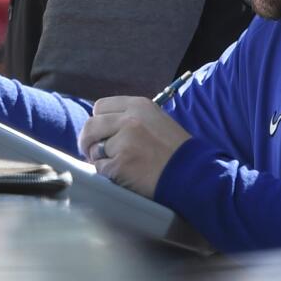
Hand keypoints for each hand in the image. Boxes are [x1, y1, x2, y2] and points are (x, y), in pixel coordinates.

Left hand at [78, 96, 192, 197]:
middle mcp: (129, 119)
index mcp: (138, 105)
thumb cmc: (175, 150)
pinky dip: (108, 174)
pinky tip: (125, 175)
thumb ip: (130, 118)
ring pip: (94, 149)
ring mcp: (124, 142)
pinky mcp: (120, 164)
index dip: (98, 121)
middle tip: (92, 152)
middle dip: (88, 140)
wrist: (192, 173)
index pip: (100, 106)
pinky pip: (100, 169)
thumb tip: (102, 127)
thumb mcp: (156, 120)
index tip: (101, 133)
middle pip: (91, 125)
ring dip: (101, 159)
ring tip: (120, 164)